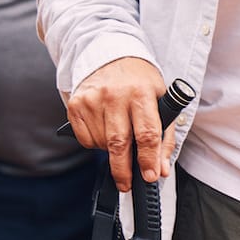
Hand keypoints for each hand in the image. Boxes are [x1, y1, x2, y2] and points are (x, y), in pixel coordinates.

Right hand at [64, 56, 167, 192]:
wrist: (110, 55)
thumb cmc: (138, 81)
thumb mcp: (160, 101)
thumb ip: (164, 137)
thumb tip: (160, 169)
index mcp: (141, 93)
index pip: (146, 133)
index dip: (148, 159)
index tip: (149, 176)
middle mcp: (115, 95)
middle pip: (119, 143)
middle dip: (124, 170)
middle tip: (126, 184)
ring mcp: (92, 99)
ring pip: (102, 144)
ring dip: (111, 151)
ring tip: (119, 137)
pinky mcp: (76, 104)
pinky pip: (85, 139)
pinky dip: (96, 143)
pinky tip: (103, 129)